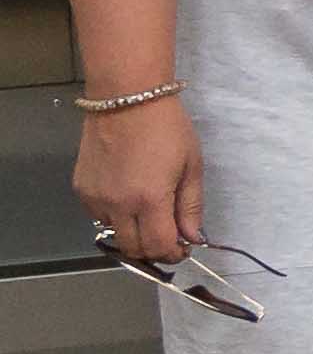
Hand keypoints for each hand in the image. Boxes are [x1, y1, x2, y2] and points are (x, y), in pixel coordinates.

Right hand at [72, 89, 202, 271]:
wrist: (126, 99)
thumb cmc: (166, 129)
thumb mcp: (191, 167)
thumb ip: (190, 207)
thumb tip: (191, 237)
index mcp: (149, 200)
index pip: (158, 246)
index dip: (174, 254)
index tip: (183, 249)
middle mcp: (117, 204)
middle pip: (133, 248)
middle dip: (154, 251)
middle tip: (168, 239)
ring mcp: (95, 198)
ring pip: (115, 234)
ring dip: (134, 233)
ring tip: (149, 216)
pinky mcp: (80, 188)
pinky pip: (99, 216)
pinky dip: (116, 217)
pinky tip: (128, 199)